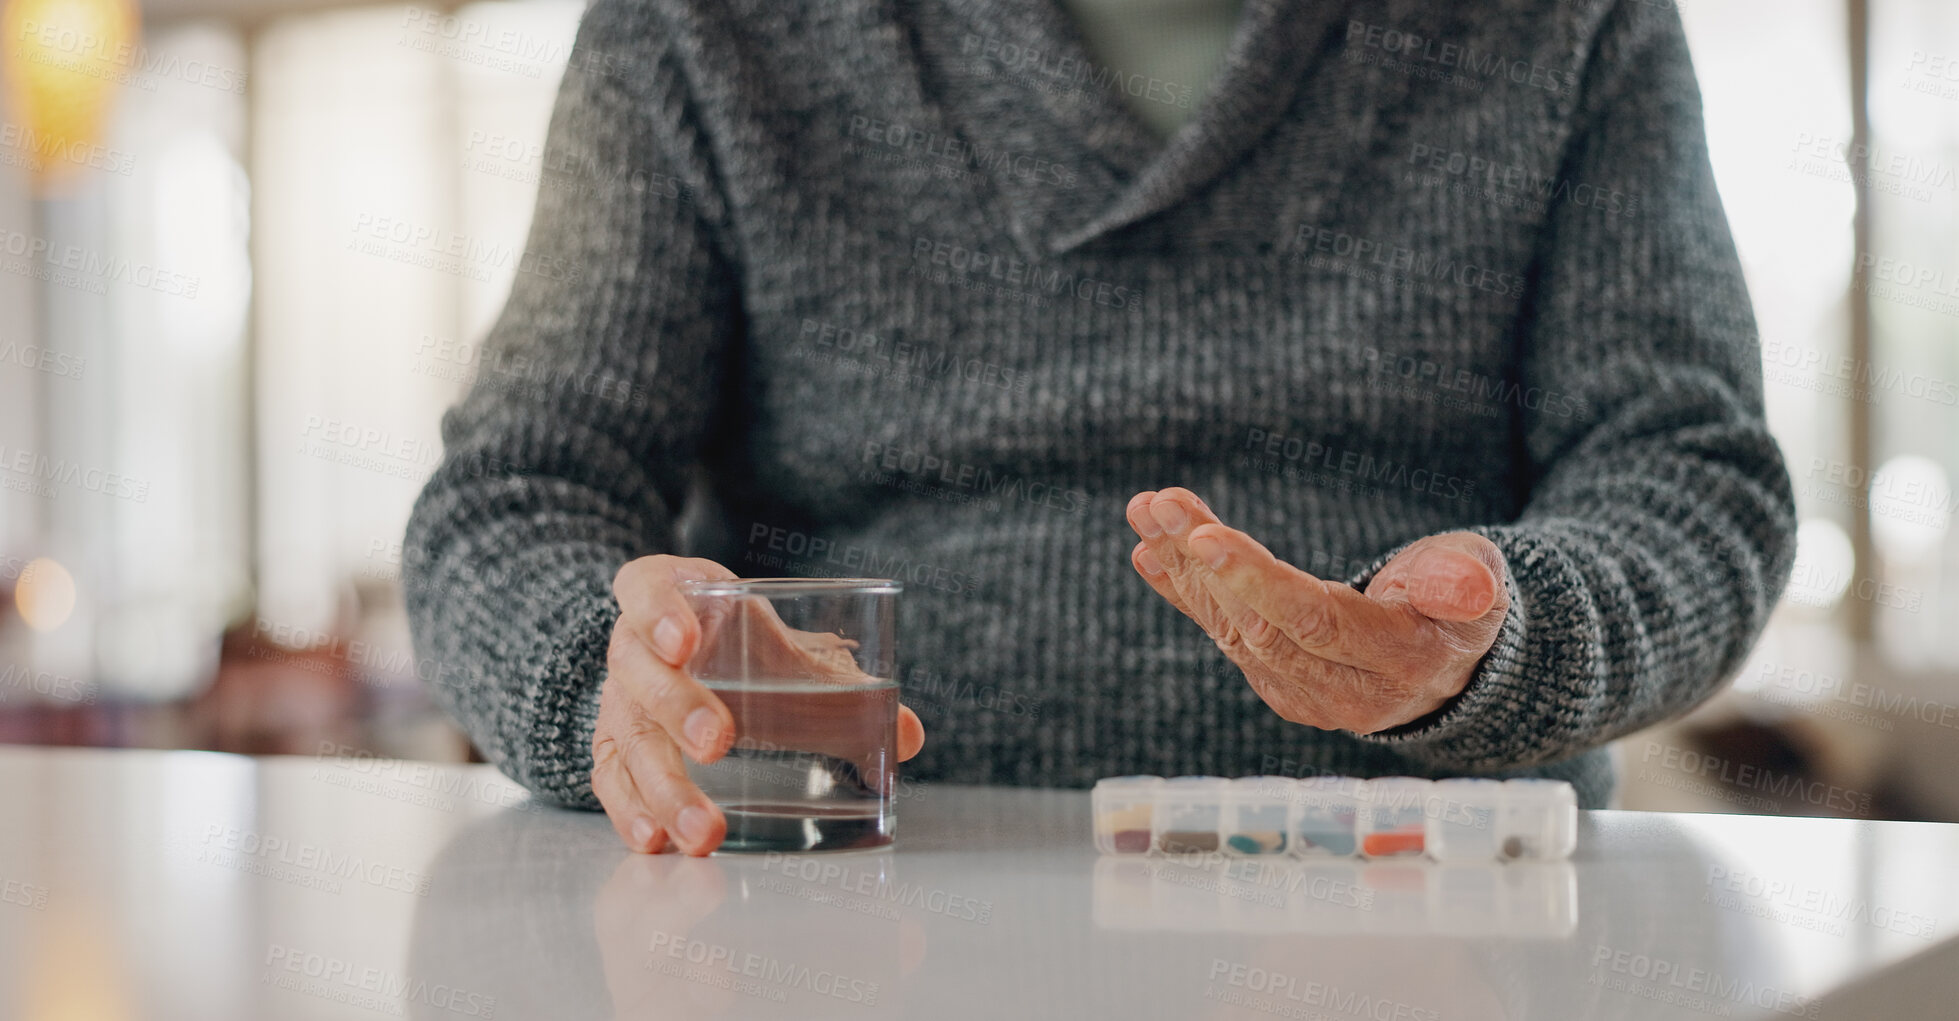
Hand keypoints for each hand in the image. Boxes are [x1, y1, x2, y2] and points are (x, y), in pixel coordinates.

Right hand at [594, 554, 926, 855]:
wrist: (691, 655)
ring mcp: (619, 700)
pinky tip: (658, 842)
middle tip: (719, 741)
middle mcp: (633, 646)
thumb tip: (910, 736)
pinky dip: (632, 813)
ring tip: (705, 831)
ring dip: (663, 787)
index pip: (645, 586)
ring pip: (627, 739)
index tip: (687, 642)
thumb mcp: (787, 650)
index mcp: (673, 597)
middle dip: (677, 707)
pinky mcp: (617, 748)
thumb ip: (844, 686)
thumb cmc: (744, 646)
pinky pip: (613, 781)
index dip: (658, 610)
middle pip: (638, 671)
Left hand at [1125, 488, 1508, 734]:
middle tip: (1159, 503)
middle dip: (1202, 562)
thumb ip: (1467, 583)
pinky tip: (1150, 553)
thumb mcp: (1482, 582)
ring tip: (1146, 511)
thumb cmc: (1462, 601)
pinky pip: (1224, 636)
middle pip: (1259, 626)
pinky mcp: (1277, 686)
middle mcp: (1345, 692)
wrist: (1446, 660)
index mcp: (1398, 661)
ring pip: (1232, 630)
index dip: (1255, 581)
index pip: (1313, 622)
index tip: (1204, 537)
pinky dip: (1186, 592)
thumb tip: (1468, 586)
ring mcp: (1305, 696)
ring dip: (1183, 569)